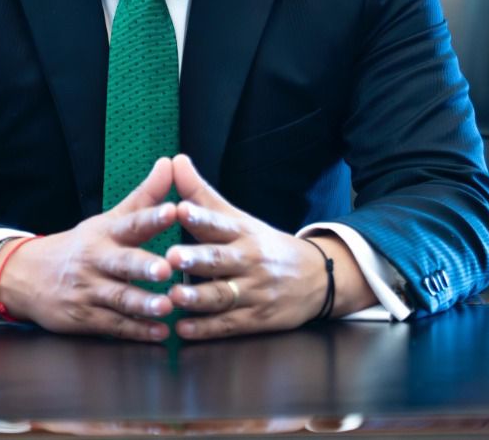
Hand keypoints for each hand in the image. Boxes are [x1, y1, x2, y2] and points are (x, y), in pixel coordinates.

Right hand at [0, 156, 178, 341]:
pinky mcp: (84, 317)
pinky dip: (136, 331)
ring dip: (143, 304)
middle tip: (166, 268)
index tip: (174, 210)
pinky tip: (159, 334)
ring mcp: (88, 290)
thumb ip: (144, 196)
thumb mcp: (108, 219)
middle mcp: (96, 260)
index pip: (131, 222)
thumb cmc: (79, 246)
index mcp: (105, 234)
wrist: (26, 276)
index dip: (152, 216)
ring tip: (167, 307)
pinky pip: (113, 325)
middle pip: (122, 263)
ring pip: (119, 297)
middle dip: (143, 266)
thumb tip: (170, 163)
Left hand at [164, 153, 350, 339]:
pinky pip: (229, 325)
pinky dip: (206, 329)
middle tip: (171, 256)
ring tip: (173, 296)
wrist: (317, 278)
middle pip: (220, 260)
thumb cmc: (264, 245)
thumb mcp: (237, 218)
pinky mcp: (256, 320)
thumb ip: (201, 194)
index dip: (200, 217)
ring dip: (198, 297)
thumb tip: (174, 160)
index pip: (220, 223)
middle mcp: (249, 260)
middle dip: (196, 259)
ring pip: (223, 295)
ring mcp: (254, 291)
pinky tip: (183, 330)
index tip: (179, 210)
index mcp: (242, 232)